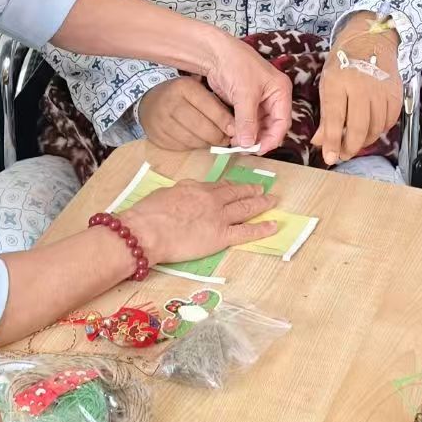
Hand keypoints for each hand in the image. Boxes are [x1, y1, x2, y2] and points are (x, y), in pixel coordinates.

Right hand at [119, 181, 276, 264]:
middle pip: (236, 193)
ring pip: (245, 208)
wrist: (148, 230)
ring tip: (271, 201)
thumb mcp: (166, 193)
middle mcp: (212, 199)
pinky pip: (246, 232)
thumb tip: (186, 195)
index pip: (219, 186)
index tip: (237, 185)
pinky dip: (262, 228)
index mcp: (197, 188)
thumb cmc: (149, 214)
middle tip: (262, 189)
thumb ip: (181, 192)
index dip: (231, 186)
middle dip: (250, 191)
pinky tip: (273, 226)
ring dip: (261, 203)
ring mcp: (219, 217)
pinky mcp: (221, 236)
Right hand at [136, 79, 232, 149]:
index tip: (237, 130)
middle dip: (218, 137)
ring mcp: (161, 121)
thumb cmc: (182, 96)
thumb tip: (238, 127)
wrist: (150, 102)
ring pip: (193, 140)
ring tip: (215, 140)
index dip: (225, 122)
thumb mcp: (197, 90)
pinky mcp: (157, 136)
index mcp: (183, 87)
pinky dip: (194, 147)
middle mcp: (170, 102)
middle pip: (202, 127)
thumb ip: (216, 105)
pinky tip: (199, 141)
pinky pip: (182, 147)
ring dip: (207, 144)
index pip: (210, 107)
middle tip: (227, 140)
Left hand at [201, 34, 292, 152]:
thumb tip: (248, 144)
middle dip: (259, 138)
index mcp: (281, 92)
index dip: (271, 139)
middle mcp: (273, 97)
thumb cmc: (235, 65)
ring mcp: (259, 100)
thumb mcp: (244, 94)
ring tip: (235, 143)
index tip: (257, 150)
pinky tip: (232, 136)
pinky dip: (241, 129)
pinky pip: (247, 121)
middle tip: (243, 148)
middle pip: (272, 126)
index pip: (283, 122)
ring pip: (259, 125)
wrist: (214, 52)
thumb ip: (247, 121)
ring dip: (249, 136)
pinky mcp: (245, 102)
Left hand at [314, 14, 403, 165]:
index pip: (334, 118)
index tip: (329, 158)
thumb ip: (325, 115)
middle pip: (358, 127)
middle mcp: (361, 86)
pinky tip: (370, 130)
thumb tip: (320, 142)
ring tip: (355, 143)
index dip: (332, 142)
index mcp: (338, 82)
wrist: (370, 40)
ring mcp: (381, 90)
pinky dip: (379, 130)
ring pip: (375, 128)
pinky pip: (389, 122)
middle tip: (343, 155)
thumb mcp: (327, 83)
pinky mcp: (395, 93)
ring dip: (364, 141)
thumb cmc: (344, 62)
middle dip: (350, 147)